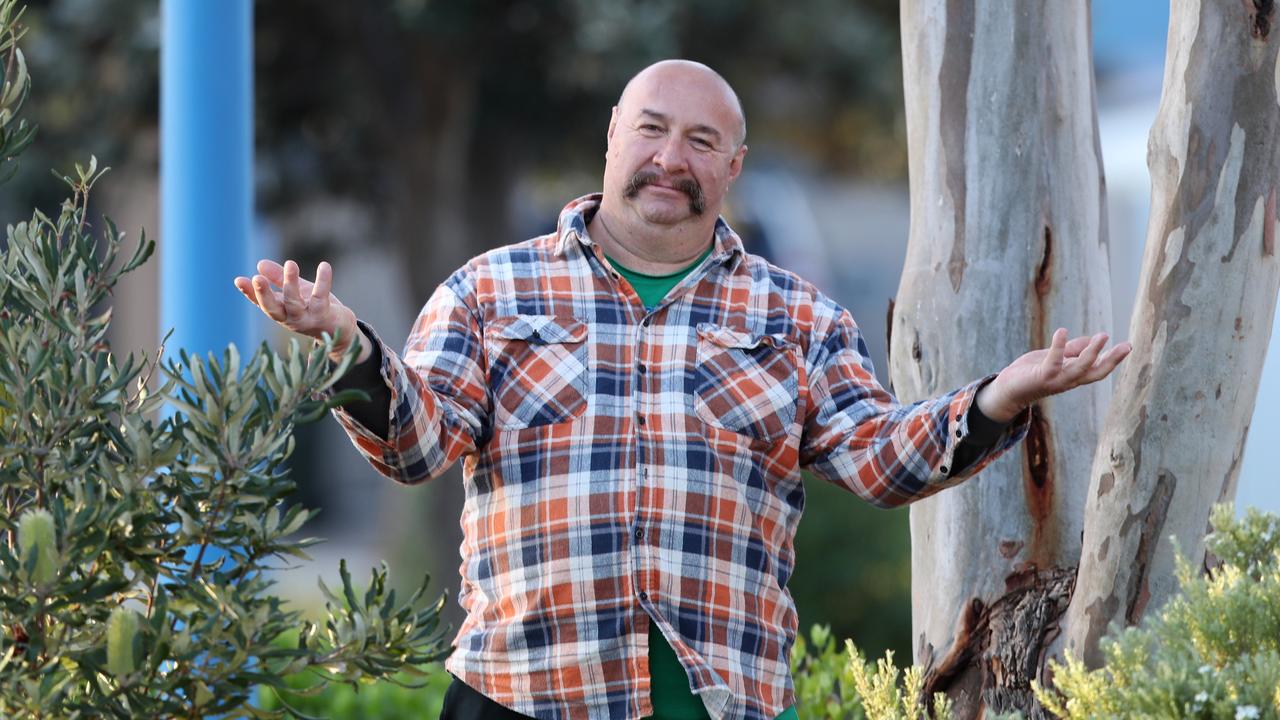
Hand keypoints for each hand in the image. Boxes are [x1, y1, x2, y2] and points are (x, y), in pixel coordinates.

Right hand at [233, 259, 370, 362]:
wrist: (340, 331)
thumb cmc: (313, 308)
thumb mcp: (295, 292)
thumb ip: (278, 278)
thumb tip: (260, 264)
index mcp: (280, 311)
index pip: (261, 303)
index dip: (249, 293)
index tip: (238, 280)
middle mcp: (290, 318)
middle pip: (273, 308)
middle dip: (264, 294)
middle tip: (256, 278)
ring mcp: (306, 319)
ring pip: (295, 303)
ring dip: (291, 283)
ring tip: (290, 264)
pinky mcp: (324, 315)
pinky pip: (321, 296)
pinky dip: (323, 281)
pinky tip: (324, 266)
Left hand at [976, 328, 1131, 422]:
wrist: (1008, 388)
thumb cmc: (1031, 372)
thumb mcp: (1055, 358)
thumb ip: (1072, 350)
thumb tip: (1092, 340)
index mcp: (1073, 375)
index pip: (1098, 368)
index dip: (1113, 359)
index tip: (1128, 346)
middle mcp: (1068, 380)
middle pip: (1095, 372)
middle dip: (1112, 360)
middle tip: (1126, 346)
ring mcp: (1057, 380)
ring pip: (1080, 368)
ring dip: (1092, 352)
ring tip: (1102, 336)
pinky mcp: (1042, 376)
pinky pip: (1054, 361)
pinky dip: (1059, 346)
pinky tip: (1061, 331)